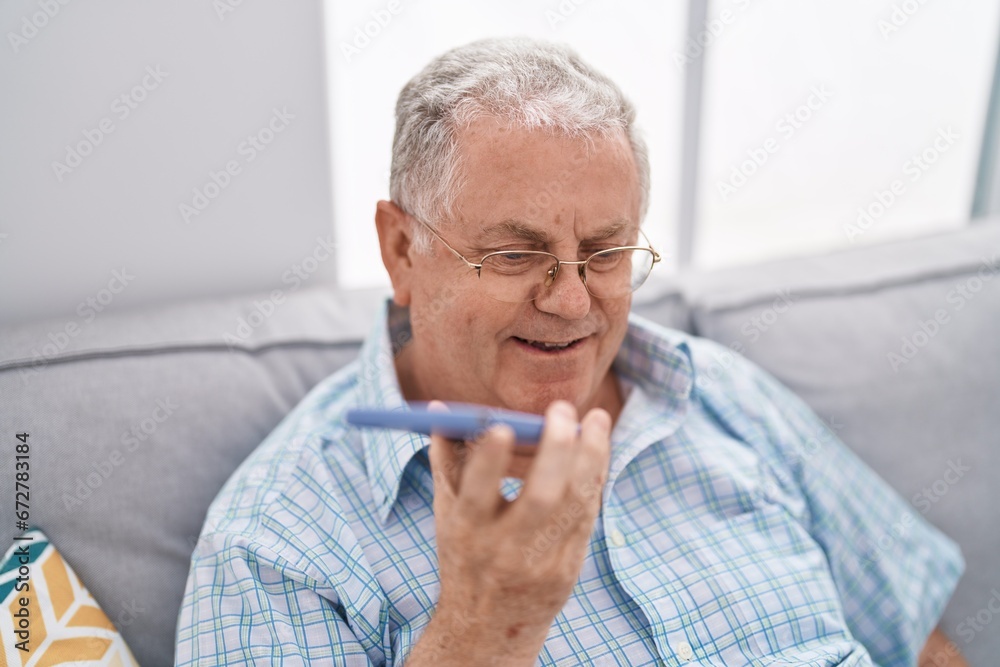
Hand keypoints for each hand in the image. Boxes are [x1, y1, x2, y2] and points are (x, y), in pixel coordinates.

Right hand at [412, 400, 611, 664]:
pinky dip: (594, 478)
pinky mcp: (568, 568)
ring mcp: (541, 562)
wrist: (486, 628)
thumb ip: (446, 459)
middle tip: (563, 408)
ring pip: (575, 503)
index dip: (487, 462)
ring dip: (591, 456)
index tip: (502, 427)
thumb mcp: (446, 513)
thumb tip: (437, 408)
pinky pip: (587, 515)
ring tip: (598, 418)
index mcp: (467, 532)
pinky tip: (598, 449)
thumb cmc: (464, 554)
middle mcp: (505, 550)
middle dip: (556, 448)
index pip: (476, 495)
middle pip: (540, 497)